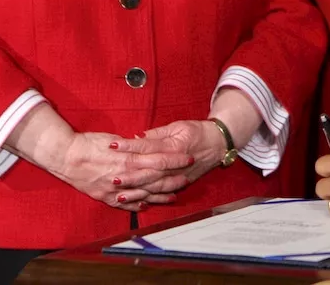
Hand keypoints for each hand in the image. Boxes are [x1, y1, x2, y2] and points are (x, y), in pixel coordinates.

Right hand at [5, 105, 194, 212]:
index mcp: (126, 158)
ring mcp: (114, 190)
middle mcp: (123, 176)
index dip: (174, 160)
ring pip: (142, 194)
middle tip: (187, 177)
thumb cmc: (88, 143)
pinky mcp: (105, 197)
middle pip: (154, 179)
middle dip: (172, 179)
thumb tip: (145, 144)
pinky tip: (148, 204)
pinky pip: (124, 203)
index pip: (157, 160)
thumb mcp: (113, 138)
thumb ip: (131, 145)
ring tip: (174, 195)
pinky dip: (137, 204)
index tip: (187, 157)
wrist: (64, 157)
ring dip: (159, 195)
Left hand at [112, 120, 232, 197]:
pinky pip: (163, 194)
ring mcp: (178, 176)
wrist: (218, 143)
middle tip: (111, 176)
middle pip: (148, 170)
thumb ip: (157, 133)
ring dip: (136, 191)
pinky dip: (150, 199)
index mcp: (173, 146)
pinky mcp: (180, 184)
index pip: (146, 146)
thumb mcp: (178, 126)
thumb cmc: (197, 132)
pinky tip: (137, 203)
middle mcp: (175, 164)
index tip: (112, 146)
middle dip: (129, 174)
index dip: (129, 146)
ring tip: (119, 194)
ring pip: (154, 186)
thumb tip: (137, 138)